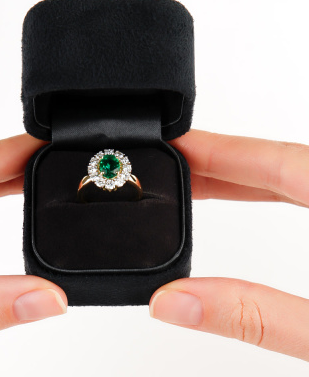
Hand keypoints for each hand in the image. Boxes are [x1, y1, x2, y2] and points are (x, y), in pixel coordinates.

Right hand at [150, 129, 308, 361]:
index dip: (215, 149)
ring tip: (190, 182)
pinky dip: (261, 190)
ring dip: (235, 176)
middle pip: (275, 162)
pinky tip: (239, 197)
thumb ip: (252, 316)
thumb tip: (173, 301)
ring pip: (286, 175)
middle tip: (165, 164)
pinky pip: (297, 191)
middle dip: (214, 162)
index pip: (274, 158)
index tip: (171, 143)